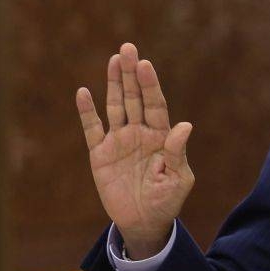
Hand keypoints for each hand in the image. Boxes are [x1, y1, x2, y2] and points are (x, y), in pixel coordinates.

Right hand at [76, 43, 194, 258]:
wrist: (144, 222)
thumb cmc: (166, 200)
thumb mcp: (178, 179)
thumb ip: (177, 152)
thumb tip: (185, 126)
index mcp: (161, 136)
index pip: (155, 104)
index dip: (150, 84)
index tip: (146, 64)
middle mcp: (140, 132)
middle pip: (135, 97)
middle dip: (131, 74)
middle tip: (128, 48)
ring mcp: (119, 141)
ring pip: (115, 106)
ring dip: (113, 83)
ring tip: (114, 59)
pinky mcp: (100, 154)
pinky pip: (92, 129)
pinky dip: (87, 112)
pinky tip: (84, 93)